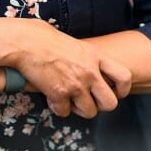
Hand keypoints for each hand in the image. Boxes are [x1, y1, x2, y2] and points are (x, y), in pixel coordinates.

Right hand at [9, 19, 131, 117]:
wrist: (26, 42)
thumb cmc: (46, 38)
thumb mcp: (76, 44)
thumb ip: (87, 58)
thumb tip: (91, 69)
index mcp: (96, 56)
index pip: (124, 77)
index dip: (122, 89)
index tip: (113, 91)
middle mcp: (89, 72)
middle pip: (110, 103)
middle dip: (100, 106)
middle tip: (89, 100)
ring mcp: (75, 84)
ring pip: (89, 112)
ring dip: (78, 108)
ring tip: (68, 98)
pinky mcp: (59, 94)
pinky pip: (65, 112)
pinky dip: (59, 108)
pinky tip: (52, 97)